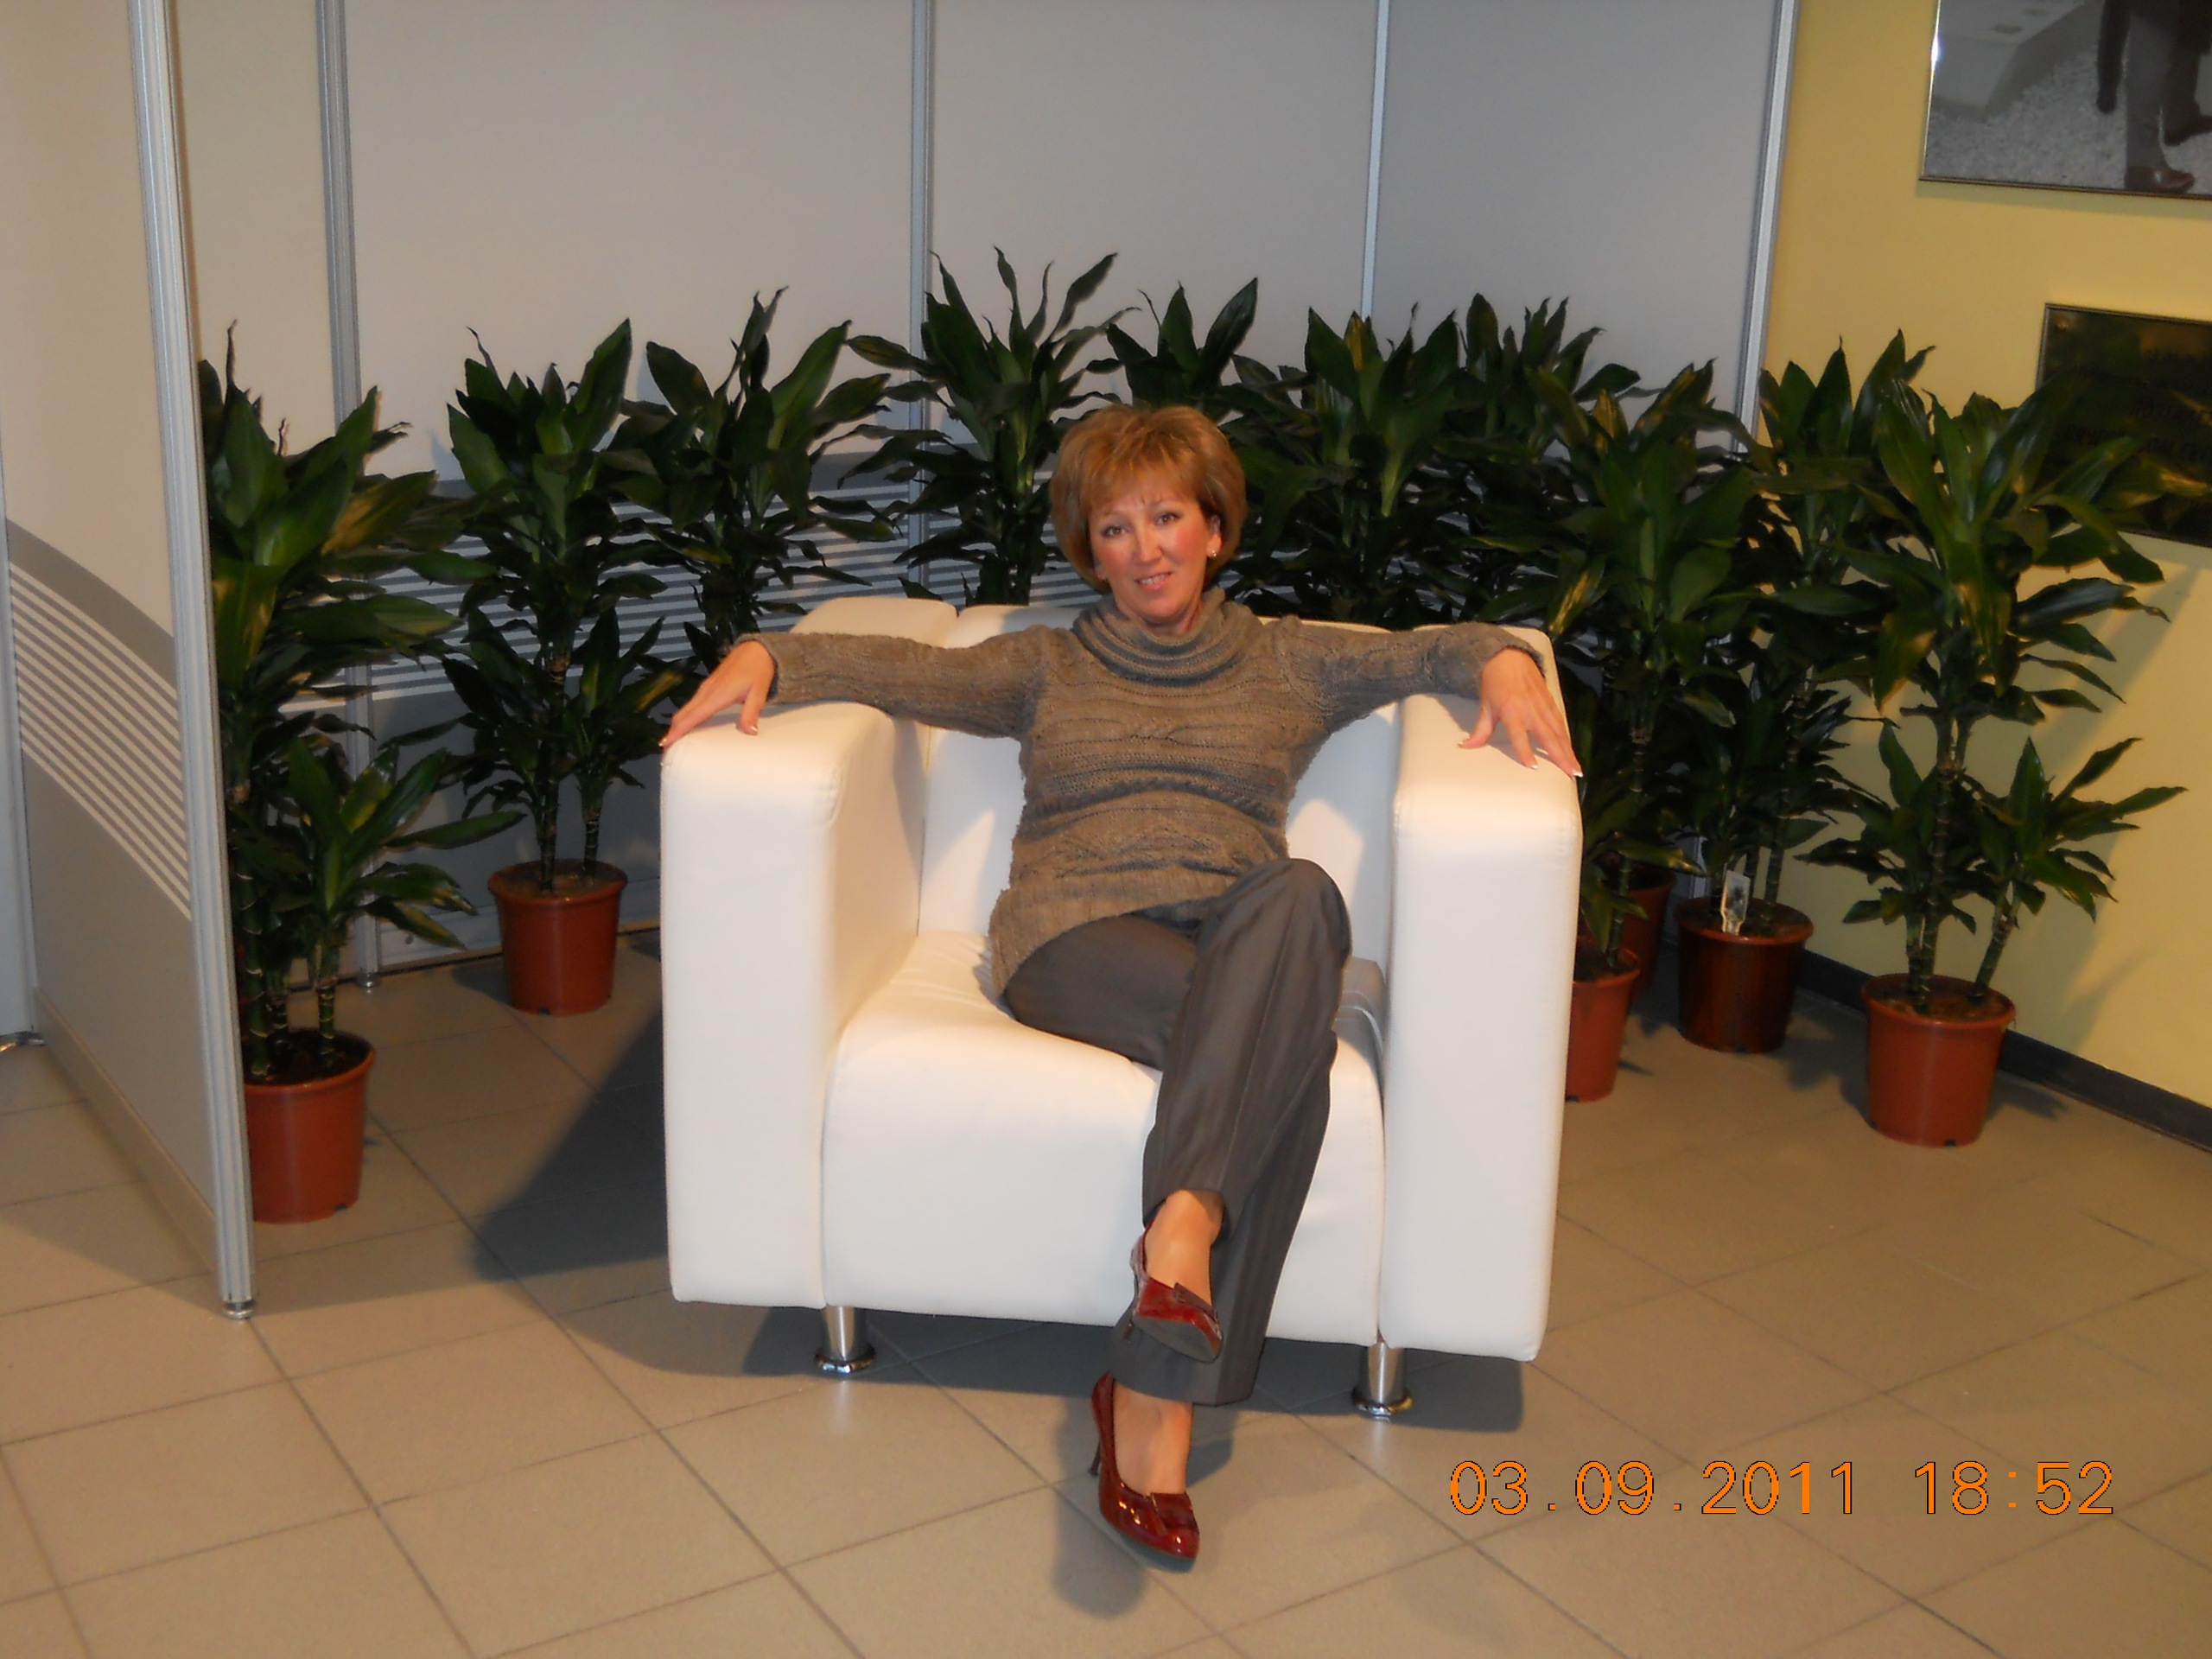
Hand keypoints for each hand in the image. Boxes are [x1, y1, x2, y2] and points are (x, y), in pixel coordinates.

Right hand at [662, 639, 775, 746]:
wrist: (755, 650)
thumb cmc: (758, 670)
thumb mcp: (759, 693)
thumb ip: (751, 713)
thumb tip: (750, 732)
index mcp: (718, 695)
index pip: (693, 716)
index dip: (678, 730)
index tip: (665, 743)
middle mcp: (707, 691)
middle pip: (683, 714)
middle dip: (672, 731)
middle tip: (665, 750)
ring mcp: (706, 687)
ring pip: (685, 708)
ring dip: (677, 724)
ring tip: (672, 740)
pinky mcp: (708, 685)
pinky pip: (691, 703)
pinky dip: (684, 716)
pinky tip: (685, 724)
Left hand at [1466, 649, 1580, 773]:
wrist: (1509, 656)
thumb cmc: (1494, 682)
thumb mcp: (1485, 706)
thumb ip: (1480, 730)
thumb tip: (1466, 747)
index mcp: (1512, 711)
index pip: (1520, 736)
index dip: (1526, 751)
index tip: (1534, 767)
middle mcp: (1531, 710)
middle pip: (1548, 736)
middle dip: (1560, 756)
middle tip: (1571, 773)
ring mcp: (1543, 705)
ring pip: (1559, 732)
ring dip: (1568, 750)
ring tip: (1576, 768)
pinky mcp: (1550, 701)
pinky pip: (1560, 722)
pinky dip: (1567, 737)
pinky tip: (1571, 749)